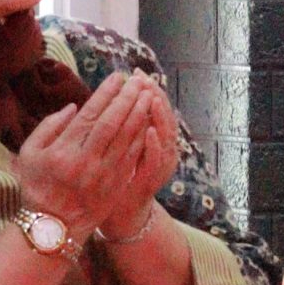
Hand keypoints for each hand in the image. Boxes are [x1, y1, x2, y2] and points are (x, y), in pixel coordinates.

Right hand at [14, 71, 156, 241]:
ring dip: (140, 114)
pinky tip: (149, 121)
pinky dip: (142, 137)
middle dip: (127, 98)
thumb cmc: (38, 187)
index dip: (106, 94)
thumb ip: (48, 127)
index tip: (118, 77)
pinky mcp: (116, 185)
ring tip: (148, 94)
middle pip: (112, 123)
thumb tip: (74, 107)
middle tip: (138, 80)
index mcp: (62, 151)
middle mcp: (85, 161)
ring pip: (126, 138)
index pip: (89, 115)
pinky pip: (133, 156)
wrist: (53, 228)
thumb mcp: (29, 155)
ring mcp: (103, 175)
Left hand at [101, 74, 181, 242]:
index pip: (154, 107)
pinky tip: (148, 132)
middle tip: (146, 80)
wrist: (121, 211)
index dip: (148, 89)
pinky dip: (154, 146)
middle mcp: (162, 148)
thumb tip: (117, 95)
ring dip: (159, 117)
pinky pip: (156, 162)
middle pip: (164, 117)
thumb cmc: (118, 174)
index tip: (137, 73)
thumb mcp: (122, 144)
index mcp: (154, 137)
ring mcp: (160, 165)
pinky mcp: (152, 181)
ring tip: (152, 98)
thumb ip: (123, 122)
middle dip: (156, 97)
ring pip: (166, 136)